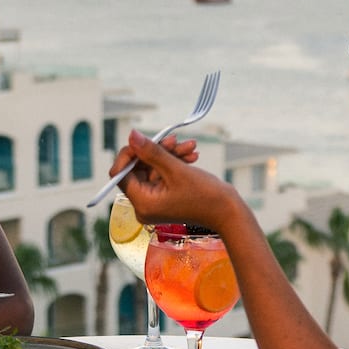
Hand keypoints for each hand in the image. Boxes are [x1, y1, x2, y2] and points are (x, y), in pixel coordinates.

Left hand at [108, 131, 234, 229]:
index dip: (130, 154)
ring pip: (153, 168)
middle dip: (156, 151)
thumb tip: (131, 136)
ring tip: (190, 146)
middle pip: (138, 169)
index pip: (120, 174)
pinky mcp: (165, 197)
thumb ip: (151, 152)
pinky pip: (163, 174)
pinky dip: (174, 163)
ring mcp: (155, 202)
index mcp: (142, 203)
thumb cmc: (204, 196)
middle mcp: (144, 205)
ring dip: (170, 154)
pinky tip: (191, 155)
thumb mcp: (176, 169)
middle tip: (174, 139)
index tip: (143, 140)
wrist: (228, 212)